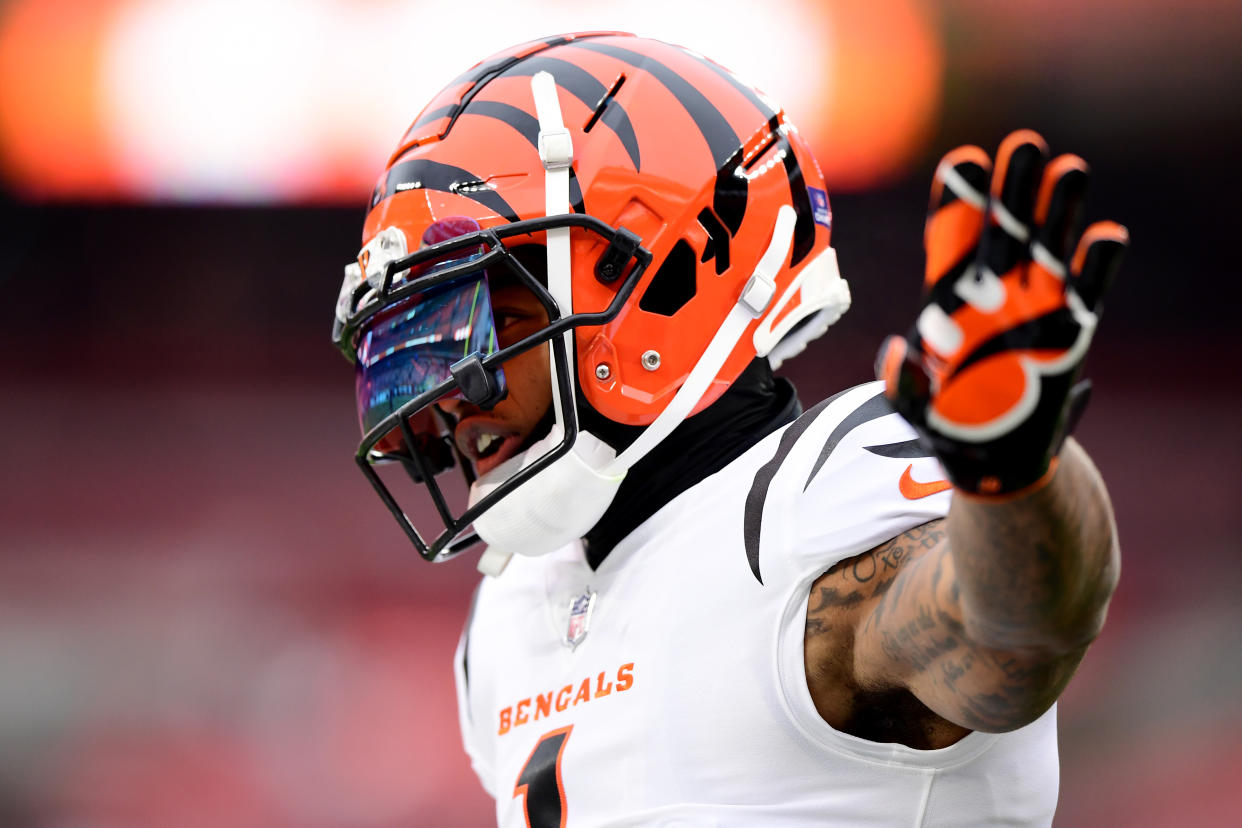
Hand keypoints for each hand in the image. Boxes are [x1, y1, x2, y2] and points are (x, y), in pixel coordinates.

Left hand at [877, 130, 1127, 494]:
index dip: (956, 200)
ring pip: (1049, 245)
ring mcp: (1035, 306)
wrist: (994, 460)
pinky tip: (1105, 234)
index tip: (963, 162)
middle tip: (1024, 144)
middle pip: (1005, 228)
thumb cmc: (946, 427)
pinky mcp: (1071, 331)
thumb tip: (899, 352)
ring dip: (1059, 210)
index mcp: (947, 297)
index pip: (950, 236)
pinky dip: (1097, 265)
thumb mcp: (914, 412)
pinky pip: (1089, 290)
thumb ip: (903, 385)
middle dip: (1014, 188)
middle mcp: (994, 291)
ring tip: (1069, 169)